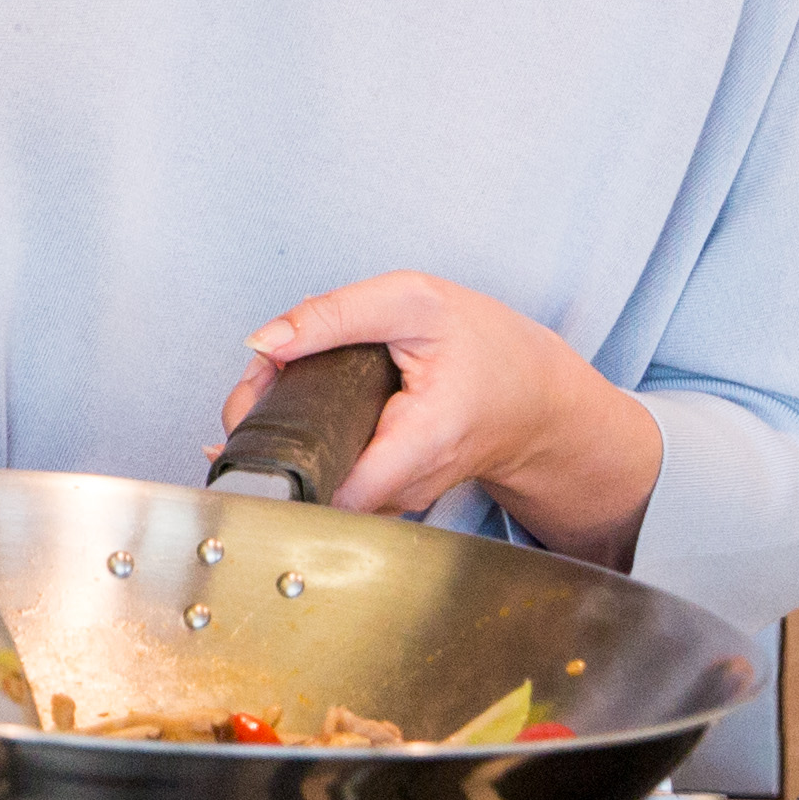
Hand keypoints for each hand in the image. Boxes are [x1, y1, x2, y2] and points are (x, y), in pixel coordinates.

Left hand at [222, 272, 664, 563]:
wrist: (535, 395)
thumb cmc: (488, 349)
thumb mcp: (415, 302)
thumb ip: (334, 316)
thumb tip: (263, 342)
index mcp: (419, 442)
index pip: (327, 483)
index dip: (277, 441)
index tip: (264, 391)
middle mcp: (404, 485)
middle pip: (306, 478)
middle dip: (266, 426)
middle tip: (264, 373)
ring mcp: (392, 497)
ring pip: (311, 477)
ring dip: (280, 429)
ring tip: (283, 378)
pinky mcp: (383, 492)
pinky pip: (327, 474)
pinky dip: (302, 438)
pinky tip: (295, 401)